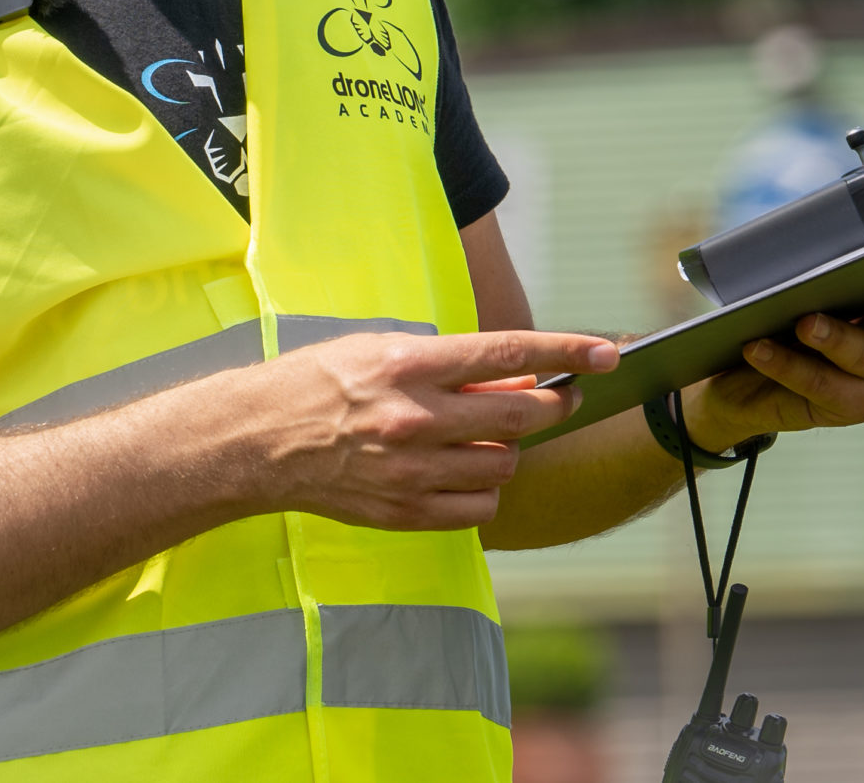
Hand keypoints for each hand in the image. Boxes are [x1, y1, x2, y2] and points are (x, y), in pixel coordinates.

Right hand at [246, 328, 617, 530]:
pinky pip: (479, 509)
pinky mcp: (405, 511)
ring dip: (509, 450)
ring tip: (481, 437)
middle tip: (558, 400)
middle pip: (520, 417)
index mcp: (407, 365)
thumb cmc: (318, 382)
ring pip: (504, 466)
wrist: (258, 440)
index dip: (564, 351)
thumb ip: (452, 368)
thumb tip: (519, 380)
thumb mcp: (381, 351)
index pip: (507, 353)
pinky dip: (484, 492)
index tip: (605, 352)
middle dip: (554, 406)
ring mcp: (411, 470)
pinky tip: (462, 473)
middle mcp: (414, 418)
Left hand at [685, 282, 863, 449]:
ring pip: (853, 366)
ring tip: (794, 328)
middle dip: (845, 331)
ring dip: (823, 344)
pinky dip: (785, 365)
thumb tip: (802, 264)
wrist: (753, 378)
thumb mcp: (809, 298)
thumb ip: (822, 285)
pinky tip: (756, 349)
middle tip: (810, 320)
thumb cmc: (792, 321)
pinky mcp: (846, 410)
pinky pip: (817, 386)